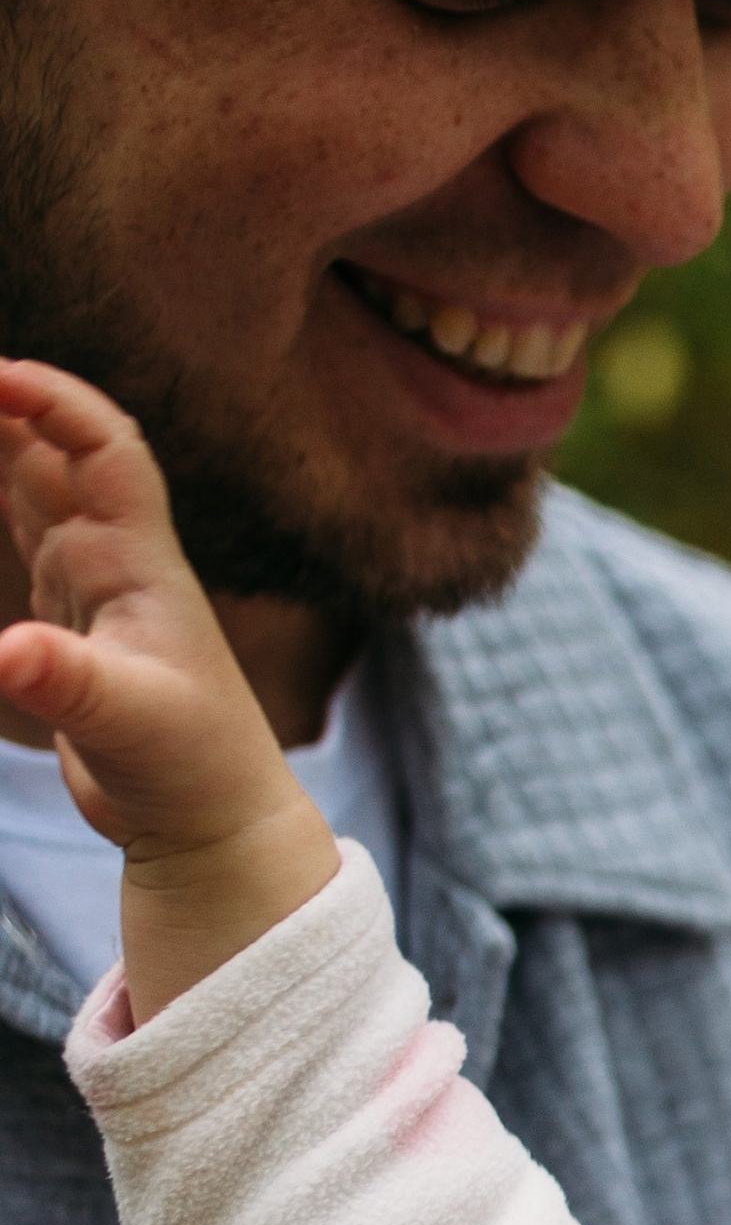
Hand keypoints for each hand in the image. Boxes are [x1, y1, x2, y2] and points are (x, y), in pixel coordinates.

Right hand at [0, 356, 332, 1013]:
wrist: (214, 824)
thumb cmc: (195, 768)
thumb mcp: (130, 723)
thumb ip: (65, 683)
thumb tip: (0, 655)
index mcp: (141, 562)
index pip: (105, 448)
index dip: (56, 400)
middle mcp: (116, 561)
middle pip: (54, 454)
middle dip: (2, 408)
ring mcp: (89, 592)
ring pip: (31, 493)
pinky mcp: (66, 629)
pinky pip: (19, 545)